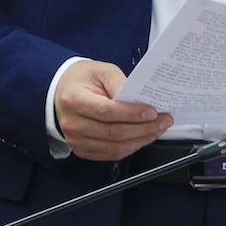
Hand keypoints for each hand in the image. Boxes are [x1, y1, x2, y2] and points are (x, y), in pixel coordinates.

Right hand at [55, 60, 170, 160]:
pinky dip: (130, 148)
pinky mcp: (82, 150)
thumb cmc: (82, 80)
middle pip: (113, 133)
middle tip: (163, 121)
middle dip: (144, 128)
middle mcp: (72, 123)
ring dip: (140, 140)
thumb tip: (139, 100)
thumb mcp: (101, 70)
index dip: (132, 114)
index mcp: (74, 100)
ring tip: (157, 129)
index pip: (107, 112)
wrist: (62, 92)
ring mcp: (76, 140)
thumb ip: (119, 83)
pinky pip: (111, 154)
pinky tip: (142, 138)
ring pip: (115, 148)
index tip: (152, 112)